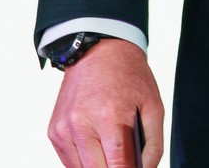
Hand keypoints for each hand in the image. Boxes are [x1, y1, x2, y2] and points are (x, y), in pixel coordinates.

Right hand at [47, 38, 162, 167]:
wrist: (99, 52)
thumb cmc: (129, 78)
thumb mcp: (154, 106)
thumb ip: (153, 145)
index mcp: (110, 117)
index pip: (118, 166)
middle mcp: (81, 125)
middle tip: (125, 160)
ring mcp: (63, 130)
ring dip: (97, 166)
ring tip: (111, 152)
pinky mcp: (54, 132)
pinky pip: (69, 161)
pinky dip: (84, 161)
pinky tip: (97, 147)